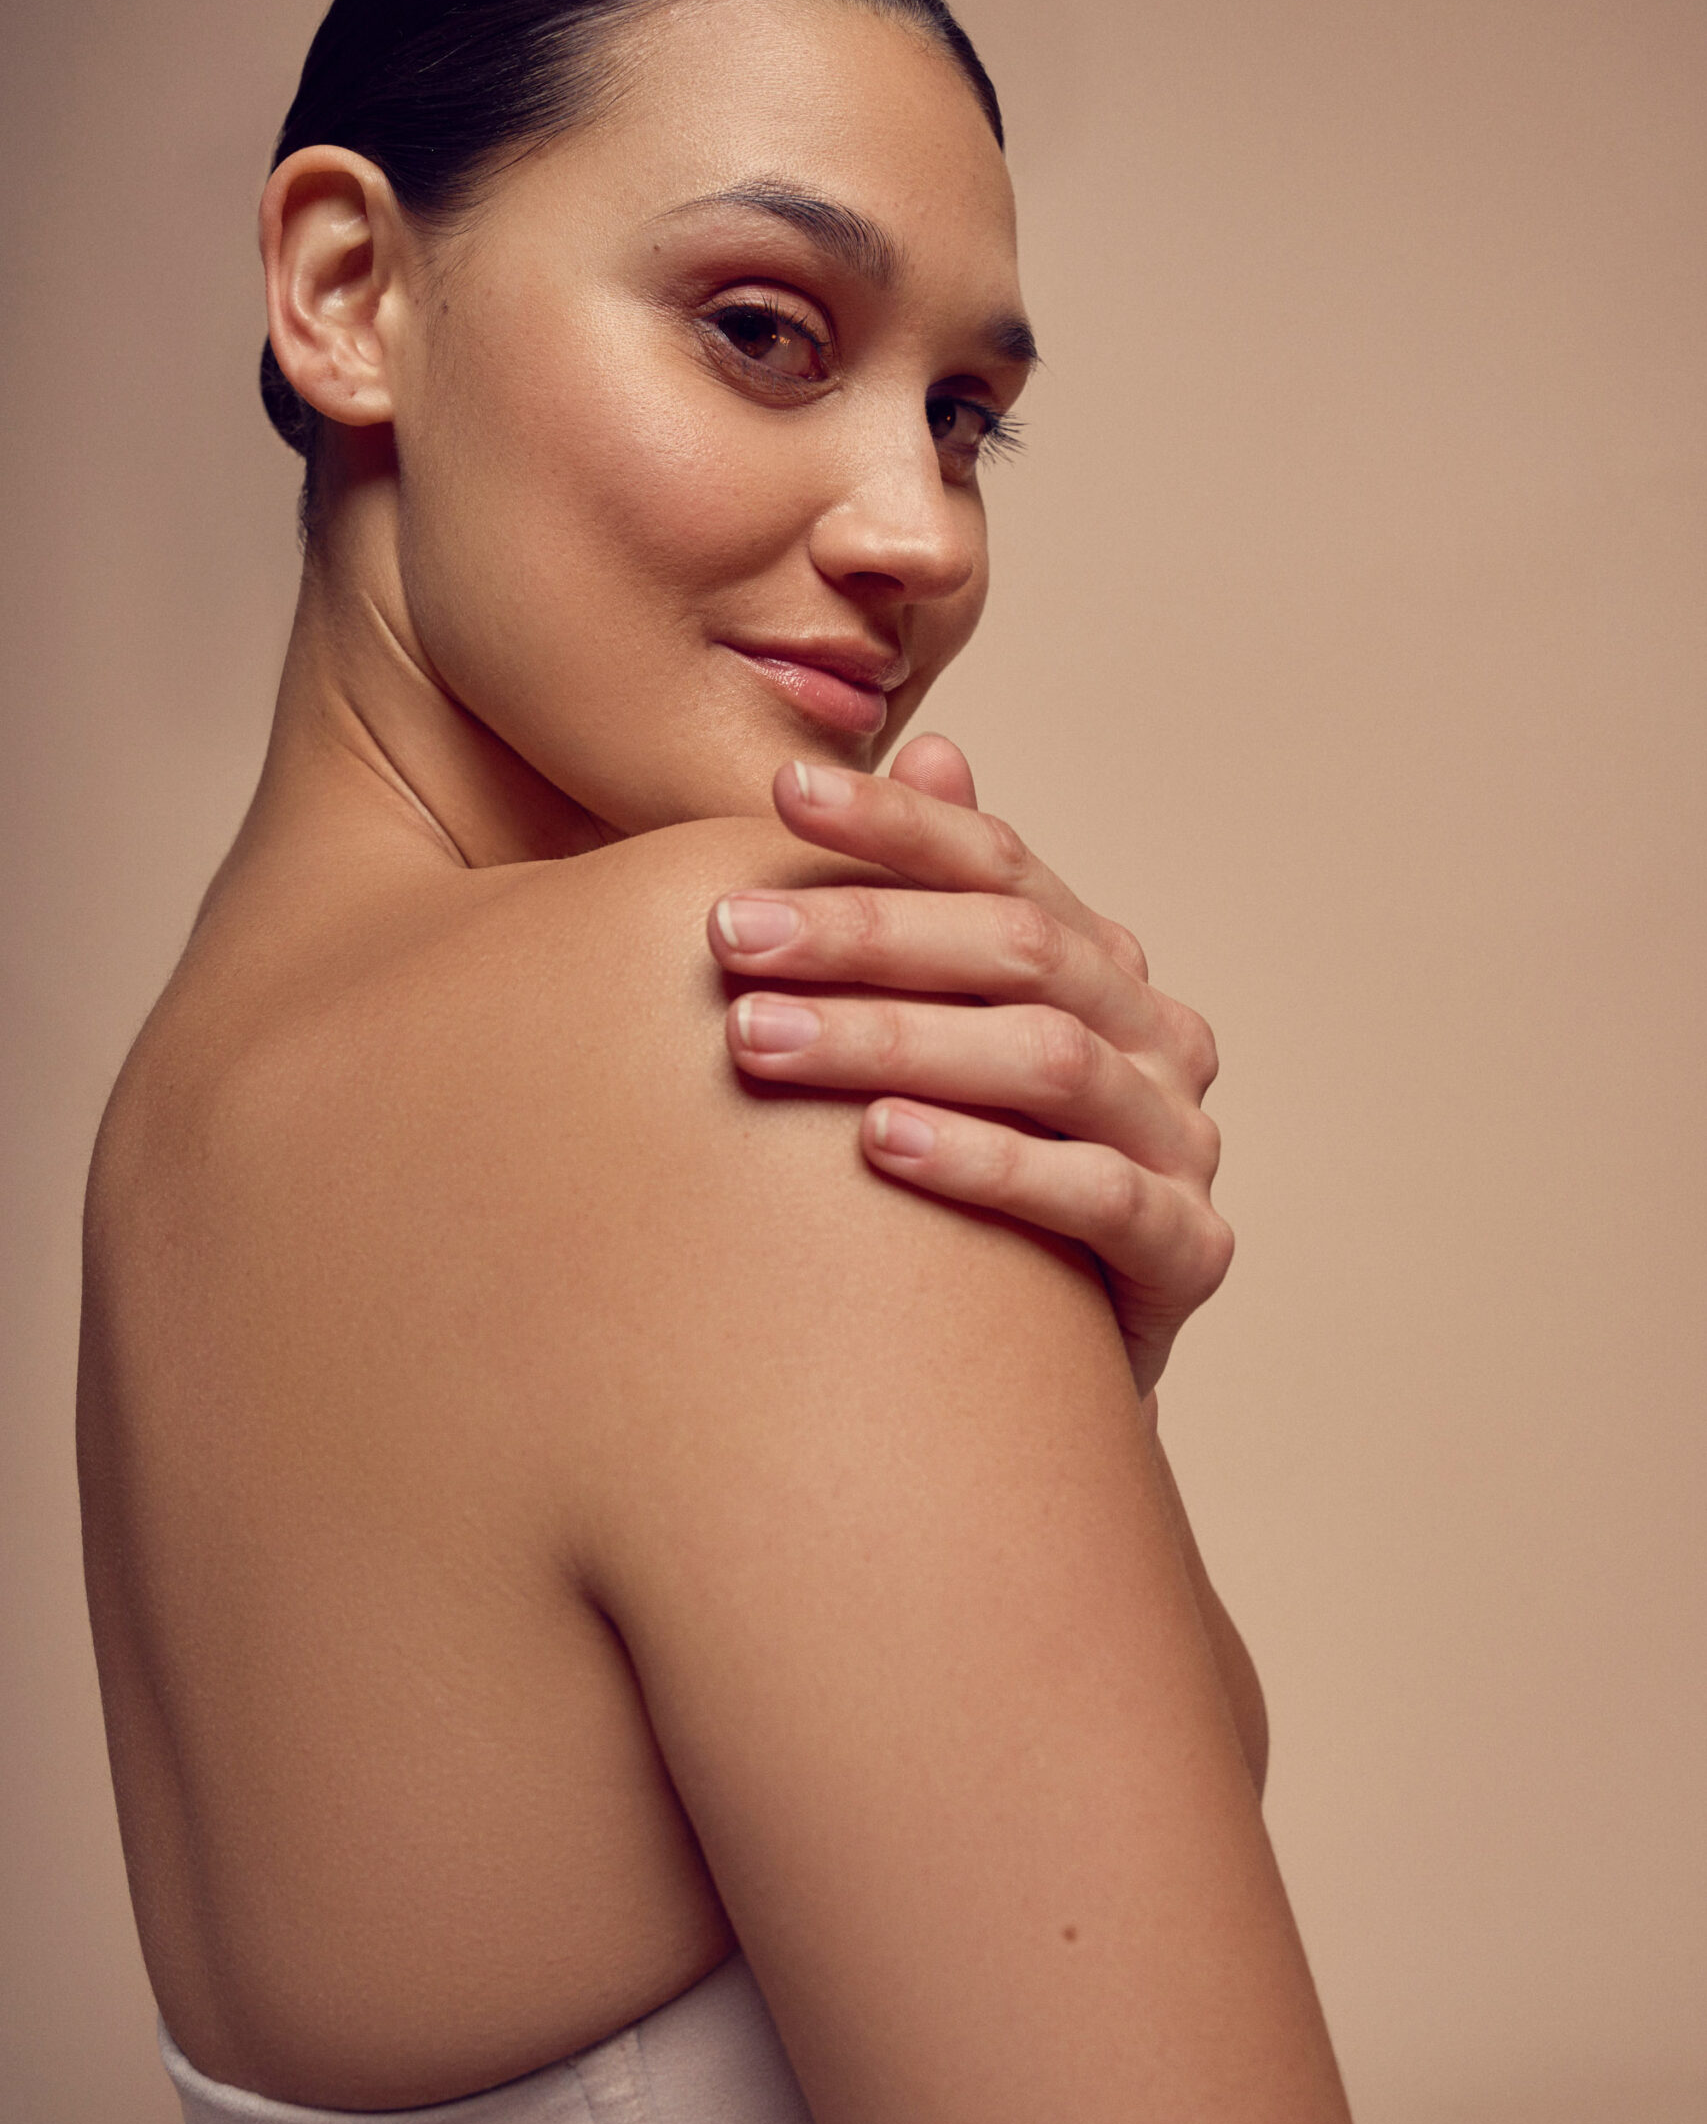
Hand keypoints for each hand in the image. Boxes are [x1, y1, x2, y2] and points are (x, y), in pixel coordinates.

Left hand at [707, 737, 1232, 1396]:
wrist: (1053, 1373)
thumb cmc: (976, 1185)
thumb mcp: (952, 1041)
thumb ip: (942, 909)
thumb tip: (937, 750)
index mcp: (1104, 969)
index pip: (1003, 866)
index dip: (898, 826)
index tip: (779, 796)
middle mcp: (1157, 1039)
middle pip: (1020, 952)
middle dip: (866, 933)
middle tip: (729, 937)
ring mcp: (1182, 1144)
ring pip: (1045, 1061)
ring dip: (894, 1041)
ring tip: (760, 1039)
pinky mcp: (1187, 1253)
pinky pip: (1091, 1195)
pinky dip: (984, 1162)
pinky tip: (879, 1146)